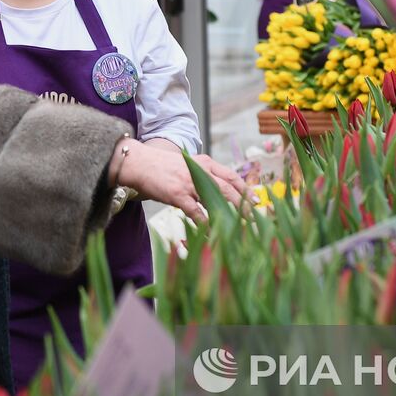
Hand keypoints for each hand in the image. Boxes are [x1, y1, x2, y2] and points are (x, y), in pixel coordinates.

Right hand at [109, 140, 245, 221]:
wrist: (139, 163)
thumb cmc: (162, 166)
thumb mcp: (187, 164)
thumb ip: (201, 174)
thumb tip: (216, 191)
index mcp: (205, 163)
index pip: (231, 176)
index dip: (245, 189)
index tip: (256, 200)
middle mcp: (200, 171)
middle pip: (228, 188)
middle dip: (244, 203)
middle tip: (255, 216)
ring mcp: (189, 183)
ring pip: (216, 199)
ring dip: (229, 213)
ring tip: (240, 226)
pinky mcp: (177, 195)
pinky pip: (196, 212)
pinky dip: (205, 223)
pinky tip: (212, 232)